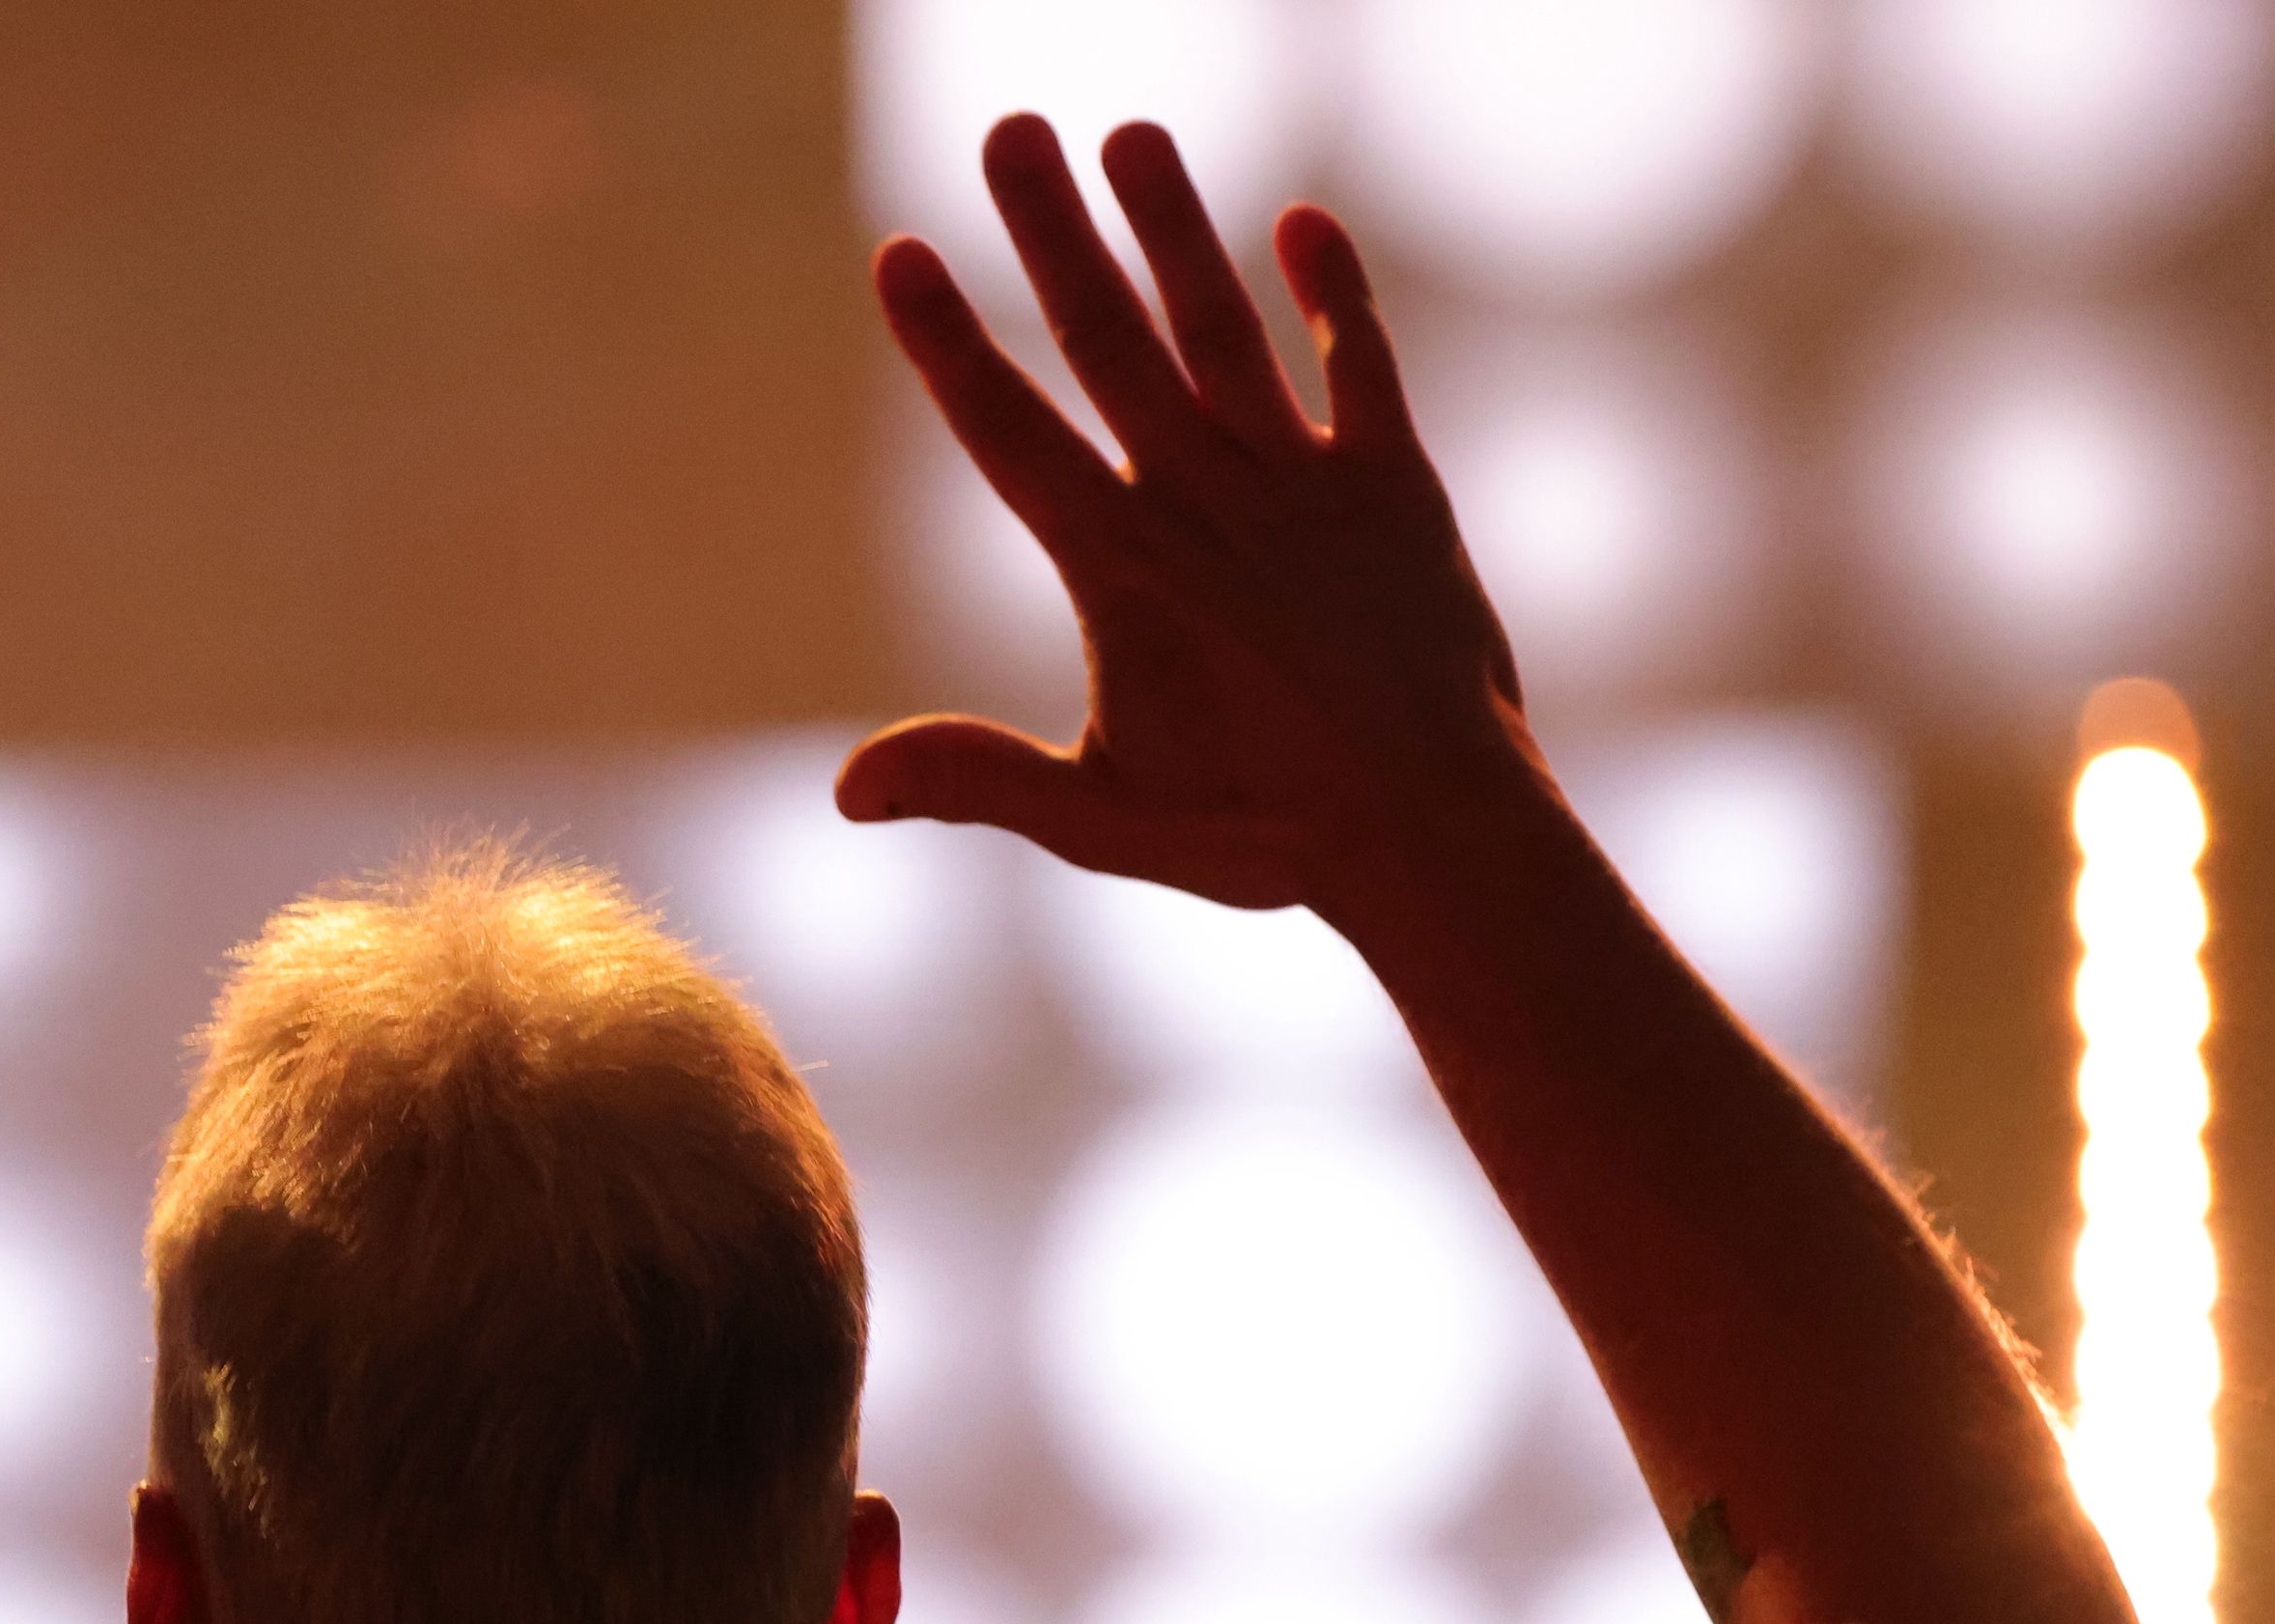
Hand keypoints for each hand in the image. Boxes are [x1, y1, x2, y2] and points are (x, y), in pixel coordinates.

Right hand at [838, 117, 1546, 924]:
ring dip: (1175, 227)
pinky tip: (1300, 222)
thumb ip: (975, 779)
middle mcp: (1207, 499)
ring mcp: (1304, 482)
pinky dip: (1332, 293)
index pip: (1010, 432)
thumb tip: (847, 786)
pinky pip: (1359, 365)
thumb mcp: (1099, 820)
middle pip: (1109, 341)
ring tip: (1133, 134)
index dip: (947, 339)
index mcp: (1124, 569)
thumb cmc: (1261, 833)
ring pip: (1223, 328)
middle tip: (1007, 129)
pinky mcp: (1394, 486)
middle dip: (1051, 231)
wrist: (1439, 828)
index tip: (899, 250)